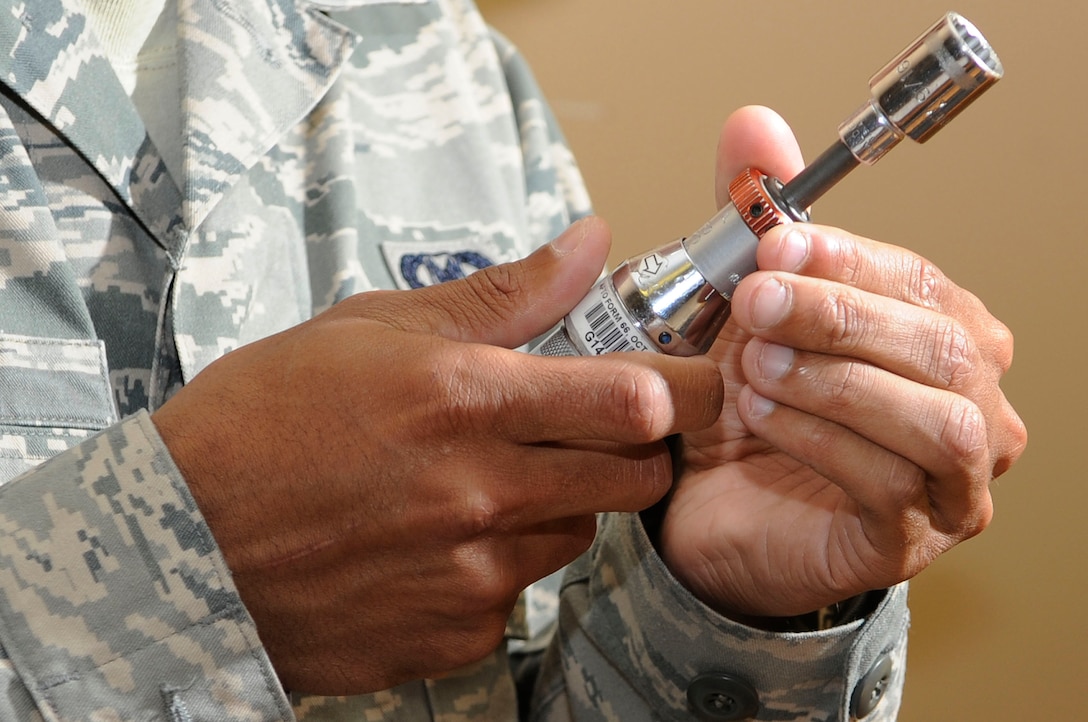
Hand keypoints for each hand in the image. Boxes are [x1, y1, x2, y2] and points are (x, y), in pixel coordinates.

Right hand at [152, 218, 723, 693]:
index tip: (685, 384)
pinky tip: (436, 540)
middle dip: (638, 450)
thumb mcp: (374, 327)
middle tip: (593, 429)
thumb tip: (588, 244)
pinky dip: (498, 563)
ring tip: (483, 482)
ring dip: (559, 506)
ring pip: (579, 535)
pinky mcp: (454, 633)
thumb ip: (503, 293)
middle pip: (639, 477)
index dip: (683, 391)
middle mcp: (483, 492)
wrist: (179, 541)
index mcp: (468, 400)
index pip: (637, 401)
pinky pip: (519, 593)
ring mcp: (472, 572)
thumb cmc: (265, 420)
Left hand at [658, 106, 1026, 618]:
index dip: (850, 258)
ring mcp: (953, 483)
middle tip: (755, 304)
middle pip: (940, 347)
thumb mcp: (747, 307)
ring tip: (753, 367)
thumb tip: (753, 124)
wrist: (713, 508)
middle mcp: (972, 408)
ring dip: (832, 382)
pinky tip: (760, 418)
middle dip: (839, 315)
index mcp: (946, 338)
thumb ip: (755, 221)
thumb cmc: (750, 404)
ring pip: (932, 420)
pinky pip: (887, 485)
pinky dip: (817, 441)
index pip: (921, 281)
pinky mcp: (911, 540)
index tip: (776, 241)